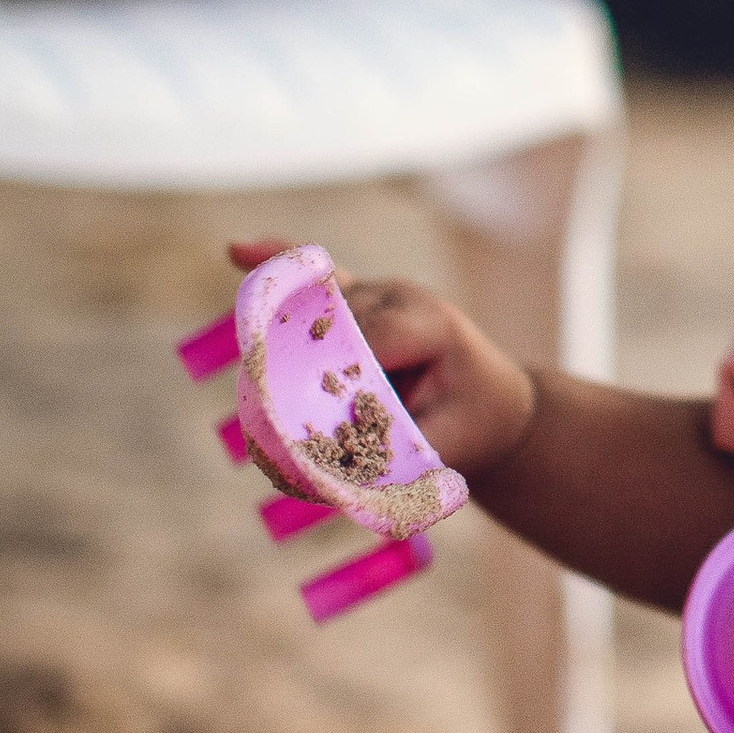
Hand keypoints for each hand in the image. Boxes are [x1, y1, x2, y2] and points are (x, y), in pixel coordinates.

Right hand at [225, 243, 538, 479]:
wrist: (496, 403)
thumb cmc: (473, 426)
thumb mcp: (444, 449)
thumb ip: (389, 461)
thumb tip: (322, 480)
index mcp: (430, 324)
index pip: (366, 339)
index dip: (331, 373)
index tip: (295, 411)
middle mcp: (401, 296)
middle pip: (332, 323)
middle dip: (300, 363)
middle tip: (263, 410)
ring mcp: (378, 290)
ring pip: (316, 307)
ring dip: (285, 340)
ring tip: (253, 378)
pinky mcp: (358, 296)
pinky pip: (314, 275)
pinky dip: (276, 262)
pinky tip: (236, 251)